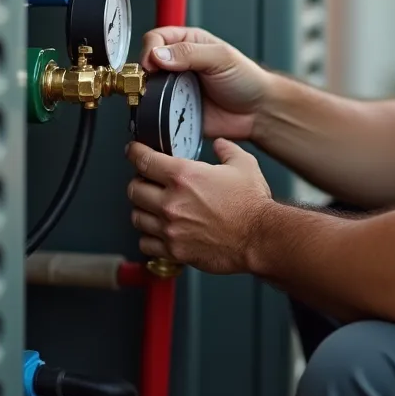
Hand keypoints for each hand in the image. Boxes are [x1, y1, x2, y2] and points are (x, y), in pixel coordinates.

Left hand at [125, 138, 272, 274]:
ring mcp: (170, 228)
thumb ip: (227, 150)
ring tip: (152, 208)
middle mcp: (171, 202)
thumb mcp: (244, 165)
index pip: (143, 160)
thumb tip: (220, 144)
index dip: (135, 152)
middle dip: (139, 182)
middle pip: (134, 189)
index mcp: (183, 176)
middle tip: (147, 182)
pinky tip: (159, 232)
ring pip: (137, 217)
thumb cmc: (252, 205)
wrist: (260, 238)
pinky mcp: (174, 250)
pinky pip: (146, 243)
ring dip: (143, 210)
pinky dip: (149, 237)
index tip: (134, 152)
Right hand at [139, 26, 272, 141]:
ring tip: (154, 100)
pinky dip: (153, 114)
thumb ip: (190, 53)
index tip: (152, 63)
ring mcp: (175, 89)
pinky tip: (160, 114)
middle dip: (143, 74)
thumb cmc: (246, 80)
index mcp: (188, 44)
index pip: (156, 39)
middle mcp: (178, 65)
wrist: (257, 113)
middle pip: (146, 64)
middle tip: (149, 83)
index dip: (150, 49)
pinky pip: (156, 112)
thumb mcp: (221, 58)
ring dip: (147, 94)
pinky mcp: (175, 111)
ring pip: (148, 89)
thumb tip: (159, 54)